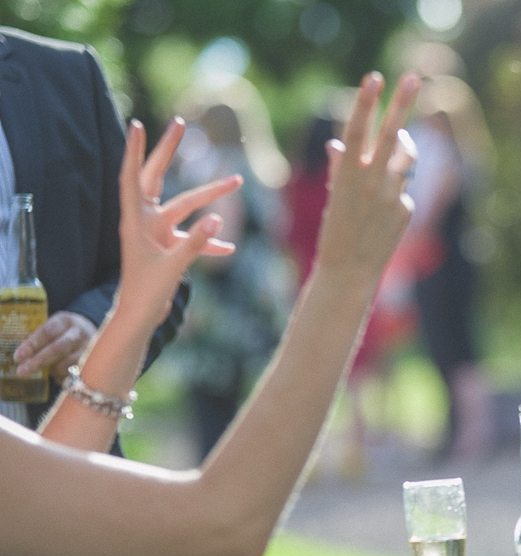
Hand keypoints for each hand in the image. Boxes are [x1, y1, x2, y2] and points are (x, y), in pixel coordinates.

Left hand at [13, 312, 95, 382]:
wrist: (91, 333)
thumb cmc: (63, 333)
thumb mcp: (52, 329)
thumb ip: (38, 339)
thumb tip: (20, 357)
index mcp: (65, 321)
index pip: (47, 332)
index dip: (32, 344)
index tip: (18, 357)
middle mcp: (79, 333)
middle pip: (58, 348)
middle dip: (39, 361)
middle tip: (22, 371)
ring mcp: (89, 348)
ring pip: (68, 363)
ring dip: (53, 370)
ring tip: (47, 371)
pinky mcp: (94, 362)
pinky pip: (76, 374)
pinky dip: (64, 376)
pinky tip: (60, 375)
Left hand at [116, 120, 242, 325]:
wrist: (139, 318)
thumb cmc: (146, 293)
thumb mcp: (173, 267)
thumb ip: (197, 243)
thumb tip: (218, 220)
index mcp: (135, 221)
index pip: (132, 177)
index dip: (135, 151)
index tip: (138, 124)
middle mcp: (144, 220)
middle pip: (156, 176)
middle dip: (169, 150)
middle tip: (180, 122)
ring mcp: (157, 232)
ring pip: (184, 204)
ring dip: (209, 195)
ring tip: (237, 181)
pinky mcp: (168, 246)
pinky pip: (192, 235)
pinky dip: (209, 239)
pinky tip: (230, 248)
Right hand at [315, 72, 419, 279]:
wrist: (348, 272)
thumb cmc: (335, 230)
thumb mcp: (334, 196)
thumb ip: (341, 168)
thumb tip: (338, 145)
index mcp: (347, 175)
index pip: (357, 129)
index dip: (366, 102)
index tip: (374, 77)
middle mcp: (371, 182)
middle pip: (391, 135)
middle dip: (402, 104)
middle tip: (413, 77)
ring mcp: (391, 196)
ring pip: (406, 159)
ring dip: (403, 149)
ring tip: (398, 145)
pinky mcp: (405, 210)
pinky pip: (404, 191)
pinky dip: (395, 196)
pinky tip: (383, 218)